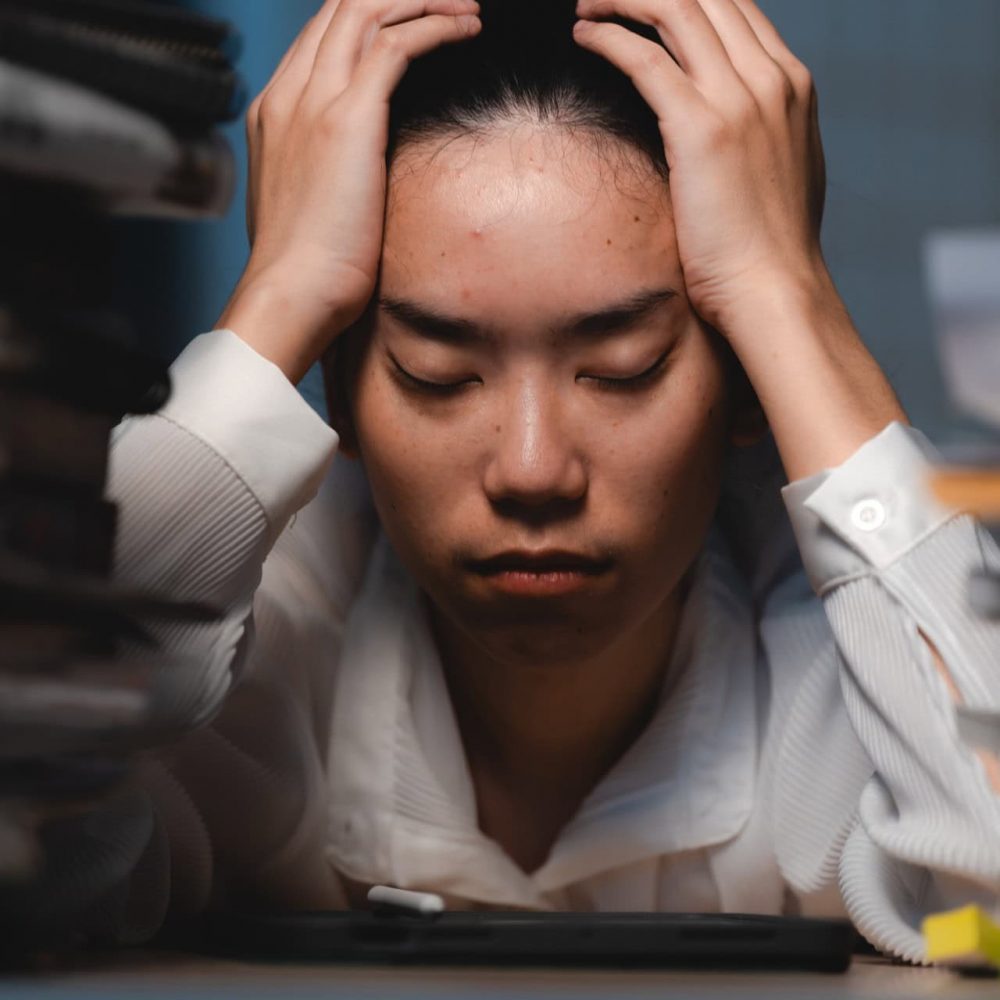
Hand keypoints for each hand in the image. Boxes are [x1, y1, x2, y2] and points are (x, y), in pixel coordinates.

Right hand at [218, 0, 480, 382]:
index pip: (322, 34)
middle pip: (342, 5)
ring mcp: (314, 101)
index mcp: (274, 112)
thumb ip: (324, 174)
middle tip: (448, 3)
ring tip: (466, 9)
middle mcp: (289, 94)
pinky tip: (465, 29)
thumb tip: (355, 179)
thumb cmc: (305, 270)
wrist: (292, 294)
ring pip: (368, 9)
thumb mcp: (309, 207)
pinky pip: (396, 43)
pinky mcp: (348, 118)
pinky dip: (436, 26)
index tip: (413, 19)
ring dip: (424, 1)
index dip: (370, 15)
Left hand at [572, 0, 825, 337]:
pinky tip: (584, 34)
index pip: (737, 5)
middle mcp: (771, 78)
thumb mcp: (780, 173)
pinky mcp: (702, 128)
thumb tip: (735, 126)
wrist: (774, 290)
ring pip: (675, 8)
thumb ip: (762, 132)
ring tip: (588, 3)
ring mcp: (741, 98)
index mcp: (793, 84)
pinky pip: (645, 57)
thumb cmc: (768, 249)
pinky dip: (609, 36)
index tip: (646, 0)